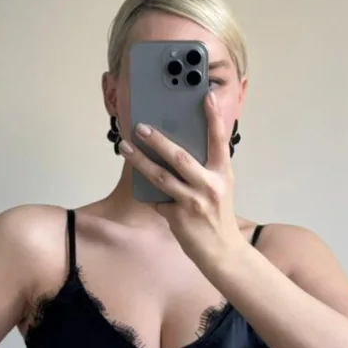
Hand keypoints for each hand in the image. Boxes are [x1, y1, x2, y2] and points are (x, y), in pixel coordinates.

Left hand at [118, 91, 244, 269]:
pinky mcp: (180, 217)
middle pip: (180, 157)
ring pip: (161, 177)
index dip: (213, 117)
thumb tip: (174, 149)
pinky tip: (137, 184)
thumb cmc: (218, 215)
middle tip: (140, 126)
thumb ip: (204, 168)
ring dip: (140, 161)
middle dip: (158, 140)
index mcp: (223, 173)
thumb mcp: (219, 187)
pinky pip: (156, 199)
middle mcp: (210, 185)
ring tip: (124, 147)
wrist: (223, 252)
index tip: (205, 95)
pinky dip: (147, 192)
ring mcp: (194, 202)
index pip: (219, 140)